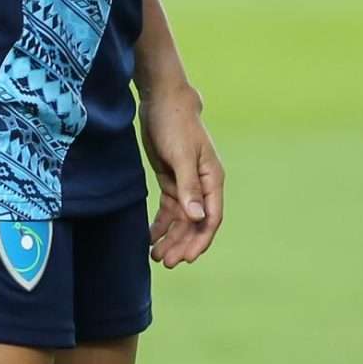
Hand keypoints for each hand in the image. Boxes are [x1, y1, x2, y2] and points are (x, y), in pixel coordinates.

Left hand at [140, 79, 221, 265]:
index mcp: (212, 180)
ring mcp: (187, 185)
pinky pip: (169, 210)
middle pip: (195, 223)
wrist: (163, 102)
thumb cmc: (176, 125)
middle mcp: (202, 186)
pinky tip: (150, 238)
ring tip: (155, 256)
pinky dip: (161, 224)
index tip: (186, 258)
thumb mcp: (182, 156)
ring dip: (170, 238)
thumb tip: (196, 217)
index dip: (199, 240)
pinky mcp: (171, 181)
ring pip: (181, 220)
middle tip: (165, 262)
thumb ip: (189, 187)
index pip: (211, 218)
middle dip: (181, 243)